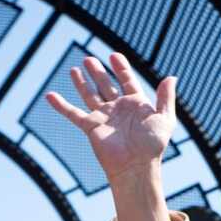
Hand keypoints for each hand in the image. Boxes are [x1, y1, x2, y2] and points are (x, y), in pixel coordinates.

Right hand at [45, 53, 176, 184]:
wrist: (136, 166)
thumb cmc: (153, 145)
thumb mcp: (165, 119)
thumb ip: (166, 98)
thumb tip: (171, 77)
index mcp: (136, 104)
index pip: (127, 80)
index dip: (121, 68)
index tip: (114, 55)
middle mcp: (118, 109)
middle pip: (106, 86)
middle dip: (98, 72)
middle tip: (89, 59)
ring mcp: (104, 117)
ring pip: (90, 95)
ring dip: (81, 83)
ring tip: (74, 69)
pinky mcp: (91, 127)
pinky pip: (73, 114)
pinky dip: (61, 105)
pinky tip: (49, 95)